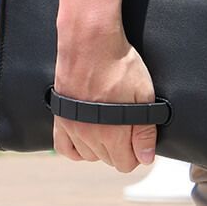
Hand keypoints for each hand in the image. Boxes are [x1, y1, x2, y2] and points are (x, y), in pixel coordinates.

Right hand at [52, 30, 156, 171]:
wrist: (91, 42)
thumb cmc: (120, 65)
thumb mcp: (144, 96)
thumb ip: (145, 131)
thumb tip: (146, 158)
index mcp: (112, 134)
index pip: (126, 163)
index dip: (138, 153)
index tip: (141, 138)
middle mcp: (89, 135)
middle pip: (108, 159)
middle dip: (122, 148)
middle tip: (128, 126)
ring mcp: (72, 127)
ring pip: (88, 155)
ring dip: (101, 147)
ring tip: (111, 126)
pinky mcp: (60, 117)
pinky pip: (64, 148)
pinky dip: (75, 148)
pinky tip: (87, 137)